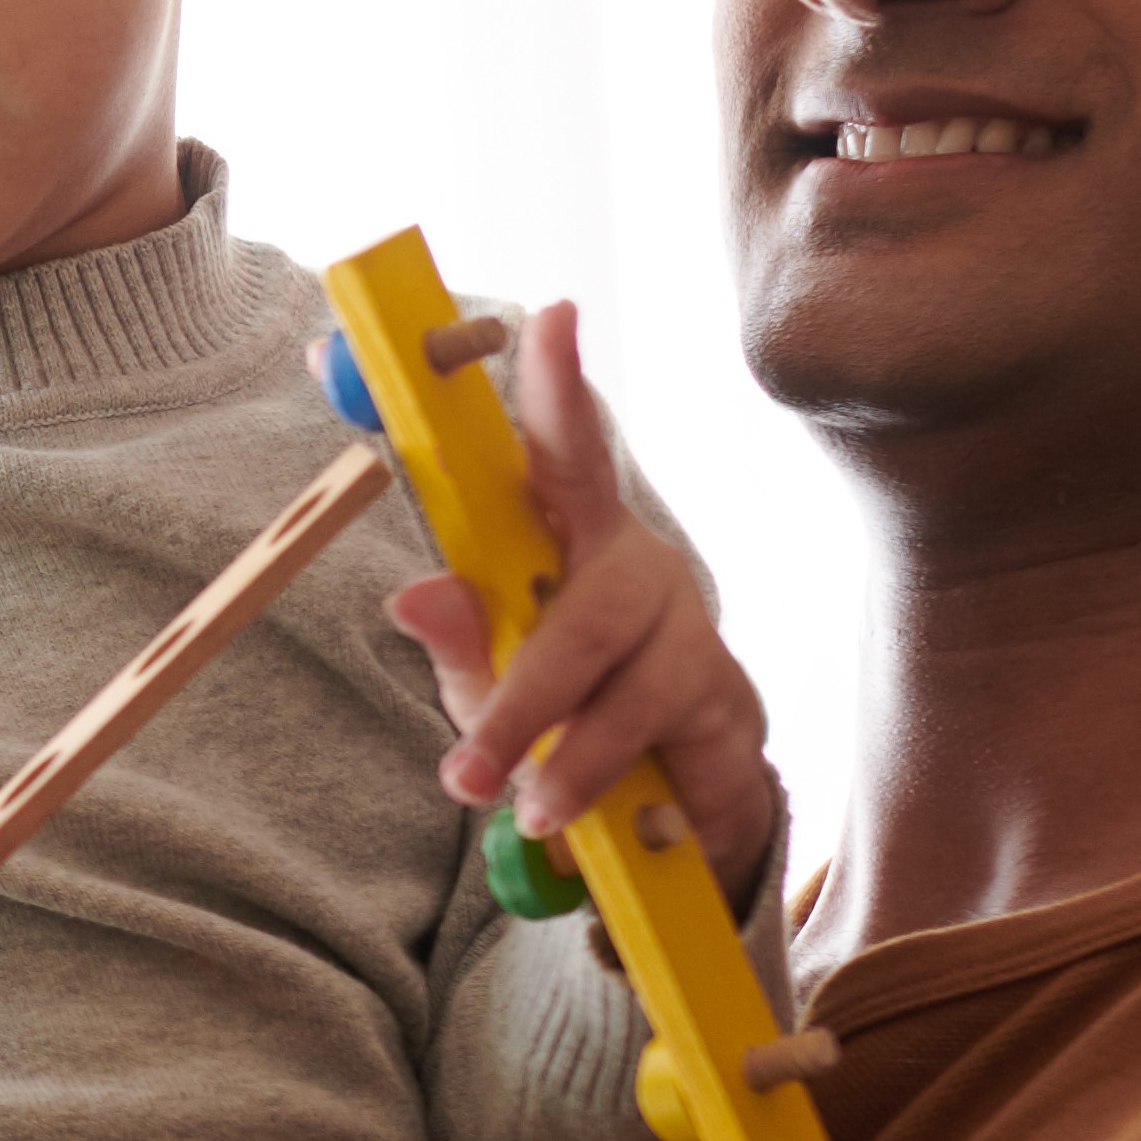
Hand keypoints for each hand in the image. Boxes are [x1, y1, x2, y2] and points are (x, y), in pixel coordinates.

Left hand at [385, 304, 780, 900]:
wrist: (667, 810)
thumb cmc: (564, 710)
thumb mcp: (488, 679)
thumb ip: (460, 638)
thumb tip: (410, 593)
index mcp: (573, 541)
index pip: (568, 449)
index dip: (559, 384)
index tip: (552, 316)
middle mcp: (639, 571)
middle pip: (591, 606)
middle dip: (524, 697)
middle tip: (468, 774)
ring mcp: (692, 638)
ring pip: (632, 689)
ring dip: (573, 762)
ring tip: (531, 815)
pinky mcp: (730, 711)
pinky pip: (678, 750)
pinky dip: (630, 795)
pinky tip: (607, 825)